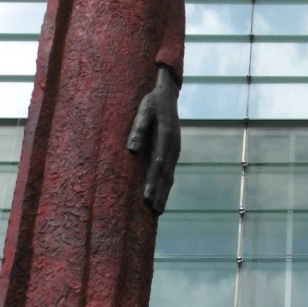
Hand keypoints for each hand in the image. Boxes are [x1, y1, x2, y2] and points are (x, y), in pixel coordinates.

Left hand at [127, 65, 180, 214]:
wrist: (167, 95)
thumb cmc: (152, 102)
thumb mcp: (143, 110)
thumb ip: (138, 128)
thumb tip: (131, 149)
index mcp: (166, 138)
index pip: (158, 164)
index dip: (152, 181)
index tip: (146, 197)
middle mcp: (173, 147)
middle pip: (166, 175)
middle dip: (159, 193)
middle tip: (153, 211)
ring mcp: (175, 151)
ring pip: (169, 176)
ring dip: (164, 193)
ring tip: (158, 210)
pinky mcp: (173, 152)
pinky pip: (170, 172)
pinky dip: (166, 186)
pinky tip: (162, 195)